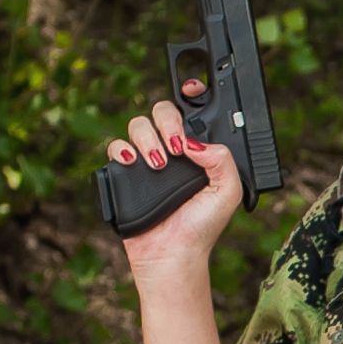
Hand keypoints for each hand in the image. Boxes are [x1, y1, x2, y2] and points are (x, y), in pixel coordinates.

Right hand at [106, 77, 243, 284]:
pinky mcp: (126, 173)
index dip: (191, 95)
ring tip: (159, 164)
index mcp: (198, 152)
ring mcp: (148, 160)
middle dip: (168, 121)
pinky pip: (116, 147)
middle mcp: (172, 151)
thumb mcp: (226, 192)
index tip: (192, 90)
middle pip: (162, 111)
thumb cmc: (201, 227)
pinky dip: (122, 150)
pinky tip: (133, 162)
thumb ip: (223, 160)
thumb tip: (196, 142)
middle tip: (177, 146)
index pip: (192, 114)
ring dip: (148, 139)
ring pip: (138, 125)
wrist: (172, 254)